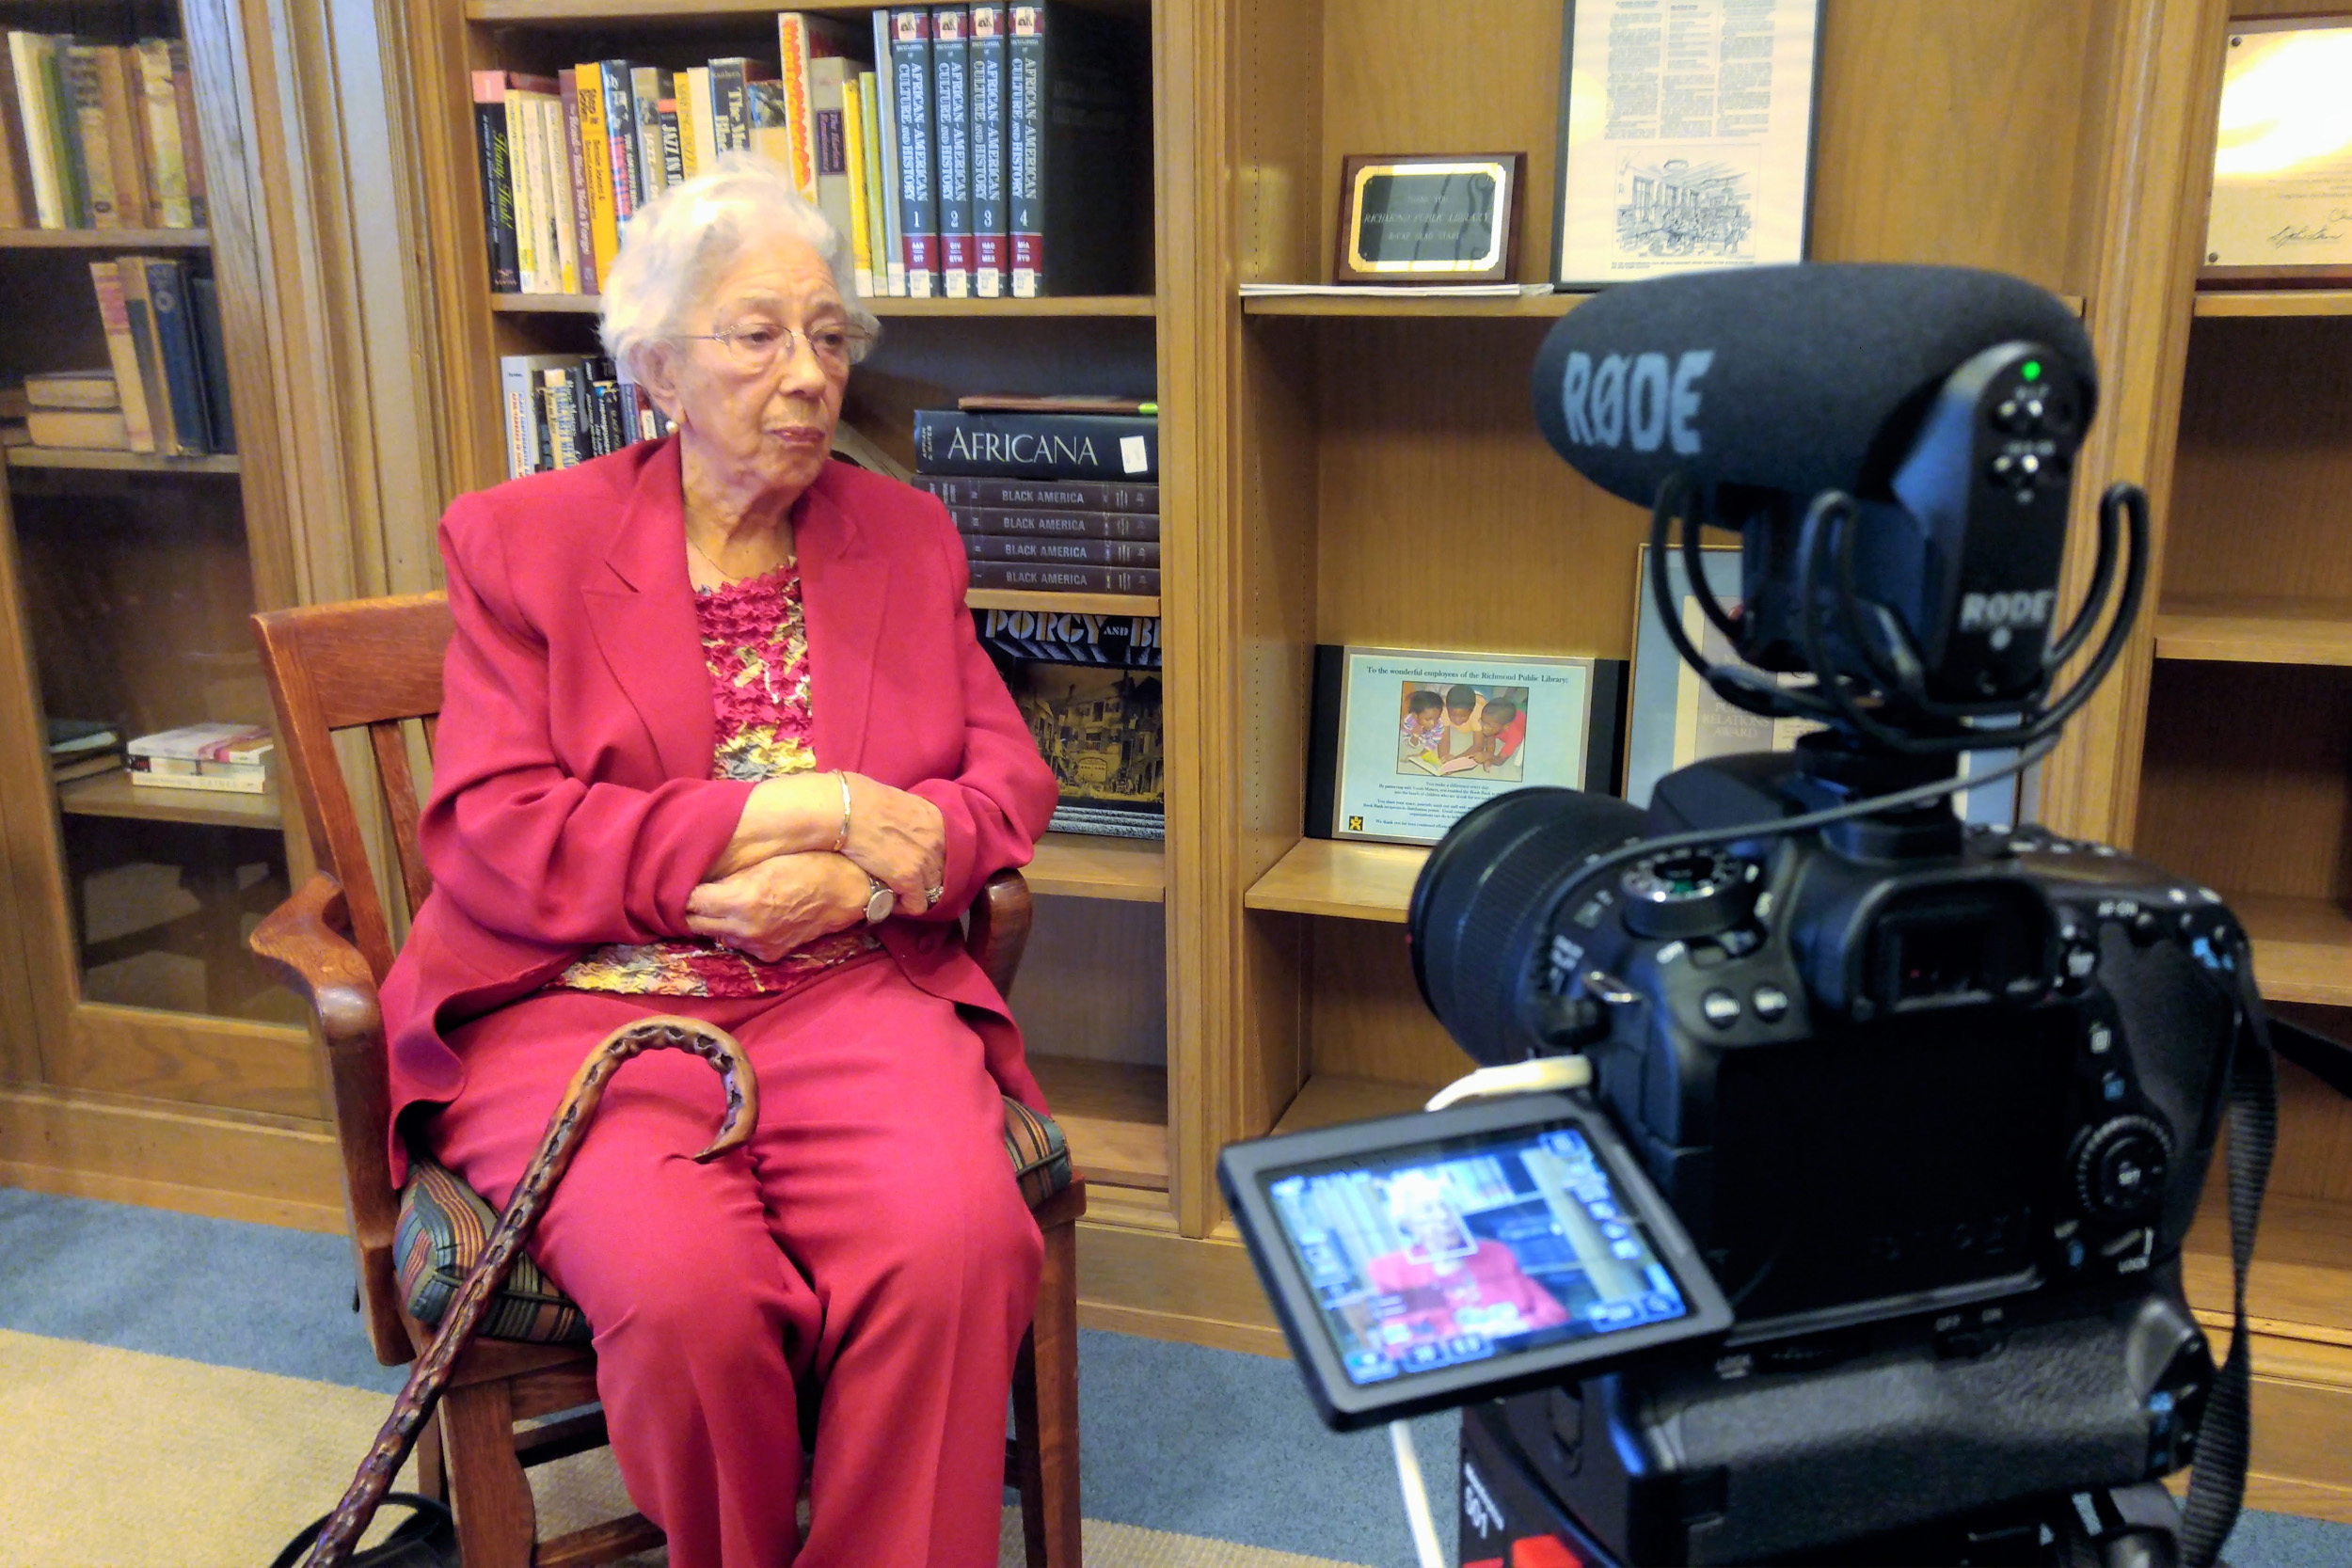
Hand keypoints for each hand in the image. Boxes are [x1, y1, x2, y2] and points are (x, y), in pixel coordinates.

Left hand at [684, 852, 868, 961]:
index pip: (690, 902)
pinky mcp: (769, 954)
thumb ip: (727, 876)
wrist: (844, 891)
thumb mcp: (761, 863)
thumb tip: (697, 881)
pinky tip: (747, 916)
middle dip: (691, 909)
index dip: (682, 891)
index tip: (680, 882)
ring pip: (717, 935)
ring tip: (721, 902)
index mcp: (740, 900)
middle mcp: (744, 928)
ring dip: (714, 921)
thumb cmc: (805, 864)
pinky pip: (740, 944)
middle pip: (696, 923)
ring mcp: (757, 945)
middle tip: (692, 893)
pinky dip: (738, 931)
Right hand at [840, 773, 944, 910]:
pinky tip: (890, 901)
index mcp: (936, 819)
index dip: (929, 859)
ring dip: (915, 892)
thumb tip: (903, 828)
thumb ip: (911, 818)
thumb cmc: (861, 799)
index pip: (945, 849)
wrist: (846, 809)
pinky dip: (905, 907)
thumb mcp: (899, 801)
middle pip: (940, 870)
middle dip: (924, 876)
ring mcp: (925, 860)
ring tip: (896, 891)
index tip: (914, 863)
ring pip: (932, 889)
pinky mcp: (908, 878)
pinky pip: (917, 904)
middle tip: (905, 879)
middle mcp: (937, 840)